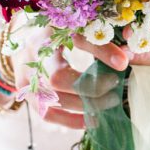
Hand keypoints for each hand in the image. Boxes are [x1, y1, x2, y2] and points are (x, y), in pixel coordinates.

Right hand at [11, 22, 126, 129]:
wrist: (28, 40)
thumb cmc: (58, 32)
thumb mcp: (77, 29)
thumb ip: (99, 43)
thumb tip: (124, 61)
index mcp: (45, 34)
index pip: (74, 45)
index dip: (100, 54)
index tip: (121, 64)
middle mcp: (30, 58)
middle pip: (58, 81)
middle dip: (91, 90)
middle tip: (115, 90)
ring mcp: (25, 79)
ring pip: (53, 101)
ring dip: (84, 107)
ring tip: (107, 104)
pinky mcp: (27, 95)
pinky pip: (47, 114)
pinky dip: (70, 120)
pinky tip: (89, 119)